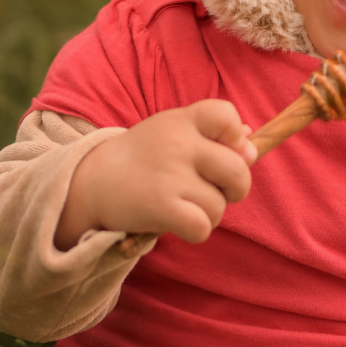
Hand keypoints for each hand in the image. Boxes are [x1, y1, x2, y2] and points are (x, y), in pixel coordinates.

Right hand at [54, 101, 256, 248]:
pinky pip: (203, 226)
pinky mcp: (161, 206)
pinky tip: (179, 222)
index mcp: (182, 119)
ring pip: (220, 205)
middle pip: (238, 170)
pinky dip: (196, 230)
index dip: (236, 139)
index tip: (222, 150)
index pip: (227, 116)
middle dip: (235, 188)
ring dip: (209, 213)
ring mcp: (169, 175)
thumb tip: (252, 146)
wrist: (93, 182)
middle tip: (212, 190)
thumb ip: (213, 135)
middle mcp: (178, 143)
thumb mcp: (174, 133)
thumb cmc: (144, 158)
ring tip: (185, 205)